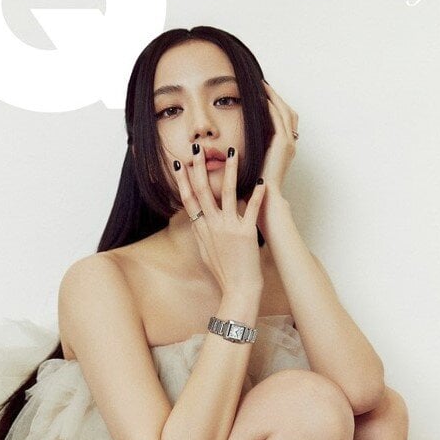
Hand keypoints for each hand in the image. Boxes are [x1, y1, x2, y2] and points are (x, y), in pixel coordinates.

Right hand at [173, 143, 265, 294]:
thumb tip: (198, 218)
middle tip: (198, 149)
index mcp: (202, 229)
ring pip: (226, 194)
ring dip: (229, 171)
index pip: (188, 199)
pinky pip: (251, 210)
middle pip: (202, 192)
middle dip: (199, 168)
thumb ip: (203, 232)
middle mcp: (212, 226)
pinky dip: (256, 194)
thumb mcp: (206, 251)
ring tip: (232, 152)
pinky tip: (261, 180)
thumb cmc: (224, 273)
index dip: (183, 181)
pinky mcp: (246, 234)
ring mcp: (228, 229)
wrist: (238, 290)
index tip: (178, 164)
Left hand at [257, 80, 298, 238]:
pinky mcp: (283, 145)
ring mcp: (288, 144)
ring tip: (262, 84)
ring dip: (273, 96)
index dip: (272, 105)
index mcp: (281, 149)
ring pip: (284, 111)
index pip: (280, 120)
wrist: (263, 202)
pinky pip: (278, 118)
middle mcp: (288, 145)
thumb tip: (226, 148)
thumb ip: (243, 155)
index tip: (259, 93)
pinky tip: (261, 97)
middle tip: (262, 83)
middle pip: (287, 111)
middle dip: (275, 96)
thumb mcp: (248, 167)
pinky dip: (270, 106)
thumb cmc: (253, 191)